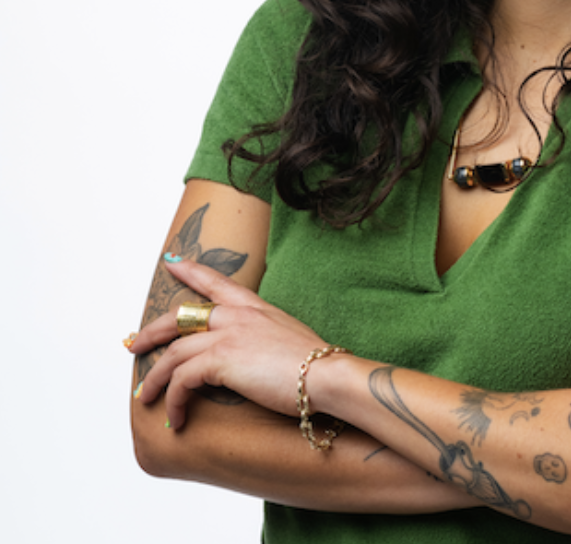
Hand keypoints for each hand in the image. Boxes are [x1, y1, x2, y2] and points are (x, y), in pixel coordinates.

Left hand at [130, 257, 326, 428]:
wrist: (326, 375)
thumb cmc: (315, 364)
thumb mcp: (288, 337)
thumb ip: (264, 336)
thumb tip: (254, 354)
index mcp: (254, 307)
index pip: (216, 282)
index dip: (191, 271)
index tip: (172, 263)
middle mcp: (237, 315)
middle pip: (180, 315)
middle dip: (152, 331)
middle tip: (135, 344)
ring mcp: (227, 335)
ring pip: (173, 351)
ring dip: (155, 378)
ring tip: (146, 396)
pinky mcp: (220, 360)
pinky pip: (181, 380)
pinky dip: (173, 400)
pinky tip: (177, 417)